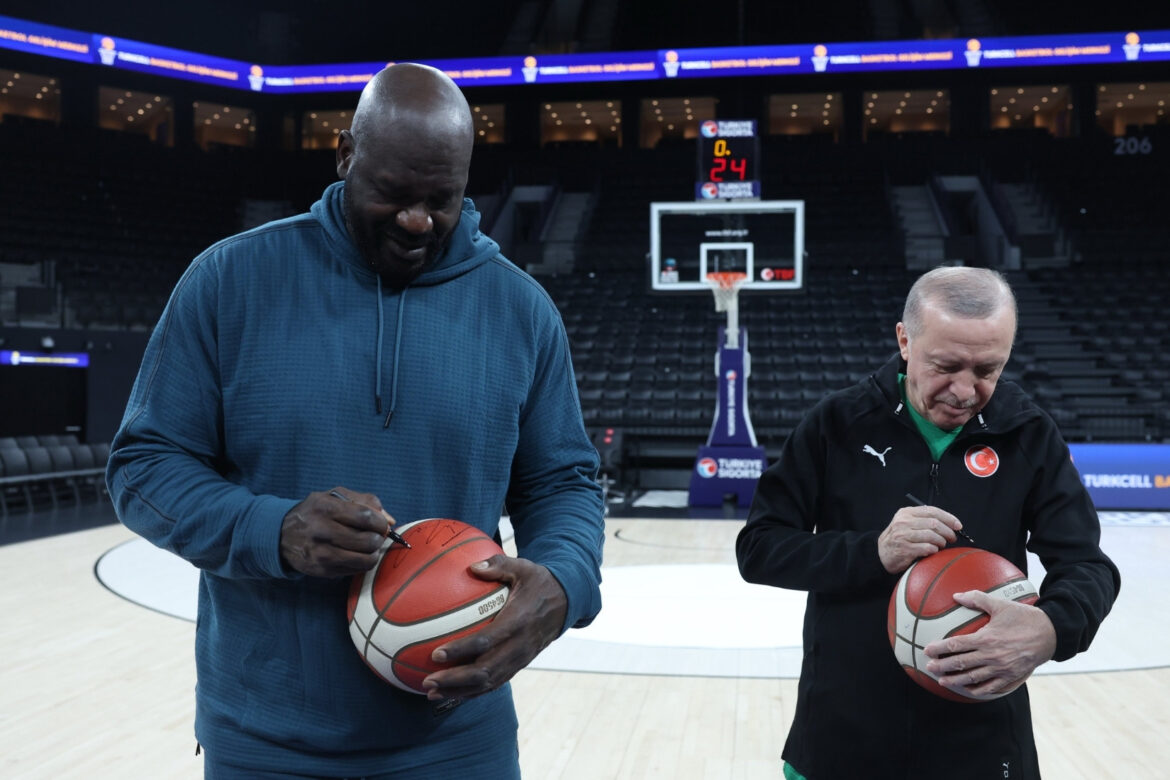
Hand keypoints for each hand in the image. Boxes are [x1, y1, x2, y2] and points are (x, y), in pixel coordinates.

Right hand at [279, 487, 395, 577]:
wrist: (281, 534)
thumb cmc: (316, 512)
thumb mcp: (335, 496)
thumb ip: (365, 501)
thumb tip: (389, 520)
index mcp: (325, 508)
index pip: (366, 517)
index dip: (380, 522)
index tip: (381, 524)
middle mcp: (321, 531)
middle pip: (368, 540)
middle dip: (378, 538)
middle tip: (374, 536)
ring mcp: (321, 553)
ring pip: (365, 559)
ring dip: (373, 553)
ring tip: (367, 546)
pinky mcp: (322, 570)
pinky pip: (356, 570)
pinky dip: (361, 563)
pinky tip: (354, 554)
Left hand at [421, 555, 566, 701]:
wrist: (567, 603)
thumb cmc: (540, 582)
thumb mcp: (523, 567)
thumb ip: (498, 565)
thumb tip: (471, 566)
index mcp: (518, 622)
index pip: (486, 641)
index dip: (461, 650)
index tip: (436, 653)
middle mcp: (519, 646)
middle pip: (485, 671)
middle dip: (455, 680)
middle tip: (428, 680)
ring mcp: (520, 659)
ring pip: (488, 683)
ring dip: (459, 691)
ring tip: (432, 692)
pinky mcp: (519, 665)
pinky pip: (495, 684)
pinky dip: (472, 692)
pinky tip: (451, 693)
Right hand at [878, 503, 963, 573]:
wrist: (881, 554)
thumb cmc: (899, 539)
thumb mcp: (907, 524)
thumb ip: (923, 520)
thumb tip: (950, 524)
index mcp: (906, 513)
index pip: (932, 511)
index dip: (948, 518)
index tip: (958, 526)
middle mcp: (903, 522)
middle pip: (934, 523)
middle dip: (948, 532)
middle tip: (952, 538)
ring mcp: (903, 535)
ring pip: (932, 536)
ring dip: (941, 542)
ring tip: (941, 545)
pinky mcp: (904, 549)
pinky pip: (927, 548)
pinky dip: (934, 550)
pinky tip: (933, 551)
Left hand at [923, 590, 1056, 698]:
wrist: (1051, 634)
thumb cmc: (1024, 617)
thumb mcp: (1000, 604)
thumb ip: (977, 599)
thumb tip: (956, 595)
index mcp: (986, 638)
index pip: (956, 645)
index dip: (939, 649)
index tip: (927, 651)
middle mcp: (991, 656)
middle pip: (961, 663)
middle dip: (942, 666)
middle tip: (929, 668)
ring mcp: (1001, 669)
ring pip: (973, 678)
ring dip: (955, 680)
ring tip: (942, 681)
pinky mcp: (1011, 677)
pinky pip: (991, 687)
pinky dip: (978, 690)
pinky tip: (968, 689)